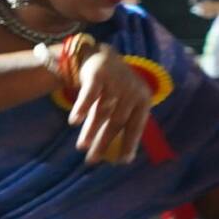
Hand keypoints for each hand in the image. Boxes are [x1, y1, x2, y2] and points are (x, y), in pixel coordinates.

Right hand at [68, 45, 152, 163]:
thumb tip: (121, 156)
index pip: (136, 126)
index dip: (129, 144)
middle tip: (93, 160)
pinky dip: (81, 108)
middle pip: (117, 121)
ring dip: (90, 130)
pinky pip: (89, 95)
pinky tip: (75, 121)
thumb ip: (120, 122)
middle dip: (104, 142)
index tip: (122, 161)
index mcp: (143, 99)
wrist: (100, 57)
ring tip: (81, 147)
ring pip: (102, 111)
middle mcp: (132, 90)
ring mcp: (116, 82)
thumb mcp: (122, 102)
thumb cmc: (113, 87)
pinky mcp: (98, 75)